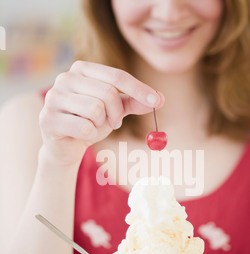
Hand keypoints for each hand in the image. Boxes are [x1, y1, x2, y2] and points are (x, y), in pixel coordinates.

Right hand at [39, 61, 163, 166]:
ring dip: (102, 124)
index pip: (117, 76)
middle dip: (117, 113)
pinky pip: (84, 127)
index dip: (139, 89)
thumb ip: (134, 102)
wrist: (66, 146)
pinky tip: (81, 134)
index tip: (157, 101)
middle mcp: (65, 78)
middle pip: (108, 93)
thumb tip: (160, 98)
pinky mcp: (48, 118)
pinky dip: (90, 134)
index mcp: (82, 69)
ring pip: (96, 109)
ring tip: (94, 126)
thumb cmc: (91, 122)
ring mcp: (53, 97)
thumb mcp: (114, 110)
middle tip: (113, 122)